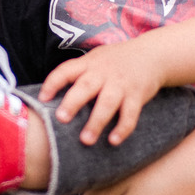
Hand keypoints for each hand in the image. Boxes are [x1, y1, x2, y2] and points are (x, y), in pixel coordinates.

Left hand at [38, 38, 166, 145]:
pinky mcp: (137, 94)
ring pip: (107, 103)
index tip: (42, 98)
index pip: (66, 70)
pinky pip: (130, 113)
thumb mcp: (96, 59)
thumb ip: (79, 74)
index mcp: (89, 64)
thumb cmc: (117, 60)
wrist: (152, 54)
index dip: (53, 83)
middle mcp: (103, 72)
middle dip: (72, 103)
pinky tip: (113, 141)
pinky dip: (123, 128)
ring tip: (86, 140)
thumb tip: (52, 97)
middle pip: (85, 87)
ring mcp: (121, 84)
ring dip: (96, 122)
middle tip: (60, 119)